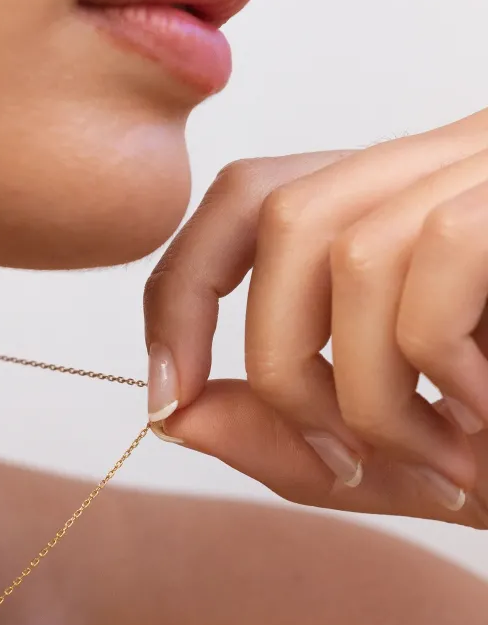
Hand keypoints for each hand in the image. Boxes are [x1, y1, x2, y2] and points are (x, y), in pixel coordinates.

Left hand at [143, 109, 487, 526]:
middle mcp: (440, 163)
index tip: (167, 396)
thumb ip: (286, 441)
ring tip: (437, 454)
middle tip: (338, 460)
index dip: (183, 294)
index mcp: (391, 212)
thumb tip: (179, 413)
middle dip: (277, 365)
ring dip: (368, 391)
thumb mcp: (391, 455)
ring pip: (348, 250)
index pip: (246, 199)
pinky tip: (486, 414)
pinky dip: (436, 371)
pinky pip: (433, 264)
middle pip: (277, 214)